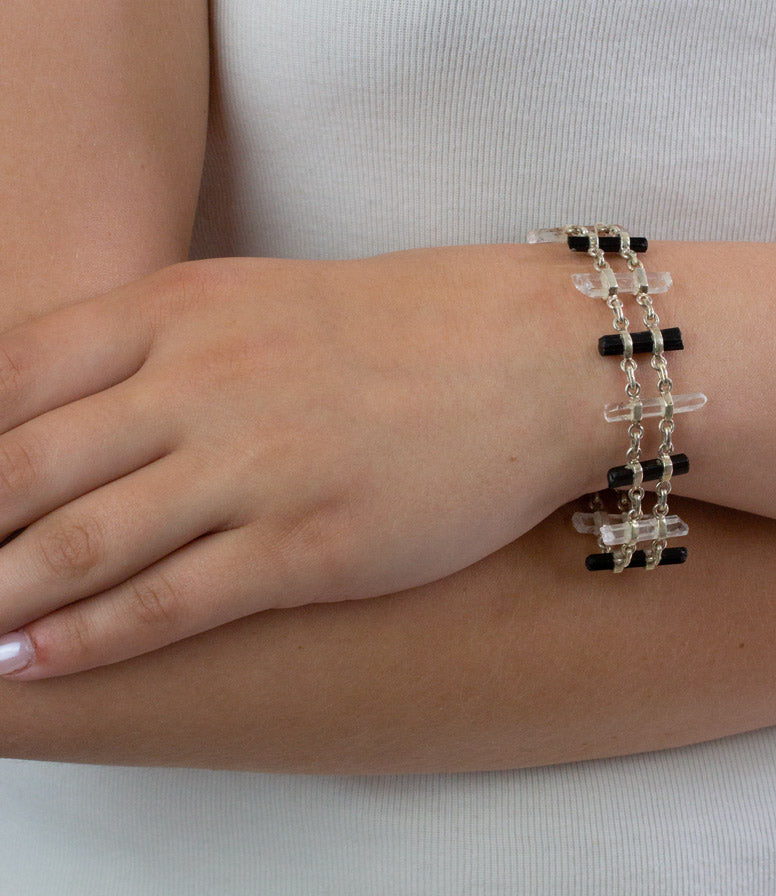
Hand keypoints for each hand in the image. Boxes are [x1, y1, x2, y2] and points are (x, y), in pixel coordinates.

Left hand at [0, 250, 592, 678]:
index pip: (9, 373)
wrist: (539, 354)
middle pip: (22, 465)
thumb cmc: (416, 322)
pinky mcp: (312, 544)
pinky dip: (88, 637)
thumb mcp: (271, 299)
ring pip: (81, 542)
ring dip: (0, 592)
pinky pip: (171, 600)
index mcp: (187, 307)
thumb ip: (172, 343)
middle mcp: (206, 381)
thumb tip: (90, 405)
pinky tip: (33, 659)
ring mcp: (258, 464)